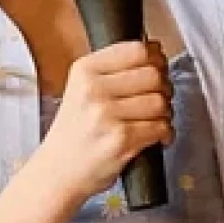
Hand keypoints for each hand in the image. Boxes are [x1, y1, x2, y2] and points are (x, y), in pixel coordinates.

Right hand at [35, 39, 172, 203]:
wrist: (58, 172)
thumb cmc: (73, 134)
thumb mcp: (80, 90)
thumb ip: (112, 70)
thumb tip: (154, 52)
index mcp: (84, 71)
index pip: (136, 49)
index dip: (155, 59)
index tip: (158, 67)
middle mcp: (93, 89)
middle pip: (153, 74)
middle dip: (164, 87)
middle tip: (159, 97)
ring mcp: (107, 115)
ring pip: (160, 101)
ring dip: (165, 112)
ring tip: (155, 119)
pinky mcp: (121, 139)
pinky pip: (161, 127)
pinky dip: (165, 133)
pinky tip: (157, 136)